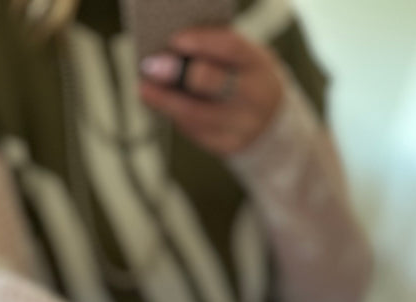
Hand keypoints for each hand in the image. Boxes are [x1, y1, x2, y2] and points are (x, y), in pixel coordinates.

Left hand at [139, 26, 283, 155]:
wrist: (270, 120)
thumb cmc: (245, 78)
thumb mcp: (241, 60)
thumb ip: (214, 53)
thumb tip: (172, 50)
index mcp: (259, 65)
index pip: (232, 48)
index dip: (202, 42)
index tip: (174, 40)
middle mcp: (255, 97)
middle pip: (214, 84)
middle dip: (179, 73)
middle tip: (152, 66)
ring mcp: (243, 126)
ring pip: (197, 115)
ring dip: (165, 100)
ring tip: (144, 89)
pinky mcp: (227, 146)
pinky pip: (195, 131)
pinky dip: (175, 115)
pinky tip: (160, 103)